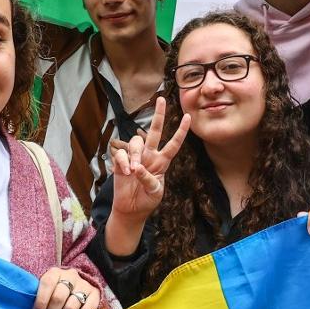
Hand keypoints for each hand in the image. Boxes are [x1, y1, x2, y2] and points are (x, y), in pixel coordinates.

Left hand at [32, 268, 99, 308]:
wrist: (76, 285)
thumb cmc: (55, 290)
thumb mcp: (45, 288)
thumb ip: (38, 296)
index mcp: (55, 272)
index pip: (47, 284)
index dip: (41, 301)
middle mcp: (71, 276)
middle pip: (59, 297)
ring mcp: (84, 285)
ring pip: (71, 307)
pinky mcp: (95, 294)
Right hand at [107, 97, 192, 221]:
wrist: (131, 209)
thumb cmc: (147, 200)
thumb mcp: (155, 192)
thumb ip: (150, 180)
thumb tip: (137, 168)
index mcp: (162, 162)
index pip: (173, 144)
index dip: (181, 132)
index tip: (188, 117)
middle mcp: (150, 155)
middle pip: (155, 131)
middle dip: (159, 115)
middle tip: (161, 99)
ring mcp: (135, 157)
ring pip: (136, 142)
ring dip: (135, 154)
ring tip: (133, 170)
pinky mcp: (121, 161)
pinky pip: (121, 153)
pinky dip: (123, 161)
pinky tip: (125, 172)